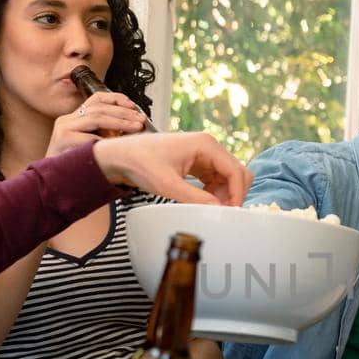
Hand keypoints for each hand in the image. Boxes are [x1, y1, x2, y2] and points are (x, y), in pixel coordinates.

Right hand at [49, 90, 149, 156]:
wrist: (53, 182)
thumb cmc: (75, 166)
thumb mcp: (92, 145)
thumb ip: (105, 134)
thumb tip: (133, 126)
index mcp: (74, 118)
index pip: (96, 99)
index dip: (116, 99)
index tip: (133, 105)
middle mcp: (67, 120)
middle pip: (99, 107)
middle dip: (124, 112)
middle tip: (140, 120)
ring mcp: (63, 128)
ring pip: (95, 118)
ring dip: (119, 122)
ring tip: (135, 128)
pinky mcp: (62, 140)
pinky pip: (88, 137)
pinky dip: (104, 140)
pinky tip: (116, 145)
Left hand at [93, 131, 251, 204]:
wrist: (121, 156)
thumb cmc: (140, 162)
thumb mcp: (167, 184)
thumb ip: (194, 198)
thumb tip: (218, 210)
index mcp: (206, 145)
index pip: (235, 171)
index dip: (237, 194)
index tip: (232, 213)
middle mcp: (209, 146)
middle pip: (236, 172)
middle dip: (233, 194)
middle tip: (221, 213)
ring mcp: (204, 154)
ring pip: (227, 177)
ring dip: (223, 194)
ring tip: (209, 208)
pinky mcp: (197, 162)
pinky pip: (216, 179)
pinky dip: (214, 192)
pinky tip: (202, 201)